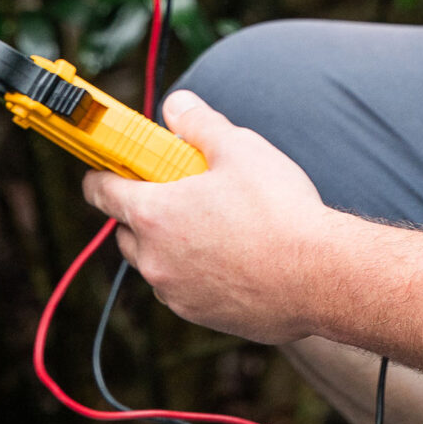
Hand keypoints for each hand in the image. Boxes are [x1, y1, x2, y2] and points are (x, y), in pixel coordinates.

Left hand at [81, 92, 336, 345]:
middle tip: (179, 192)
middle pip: (128, 231)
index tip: (109, 167)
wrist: (320, 277)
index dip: (102, 175)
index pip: (101, 192)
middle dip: (145, 211)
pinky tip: (233, 257)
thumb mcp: (238, 148)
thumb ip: (199, 123)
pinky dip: (197, 274)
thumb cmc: (278, 211)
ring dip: (172, 246)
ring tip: (215, 225)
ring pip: (158, 264)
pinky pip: (185, 290)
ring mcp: (178, 294)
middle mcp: (156, 260)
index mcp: (154, 214)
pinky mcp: (204, 317)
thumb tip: (176, 105)